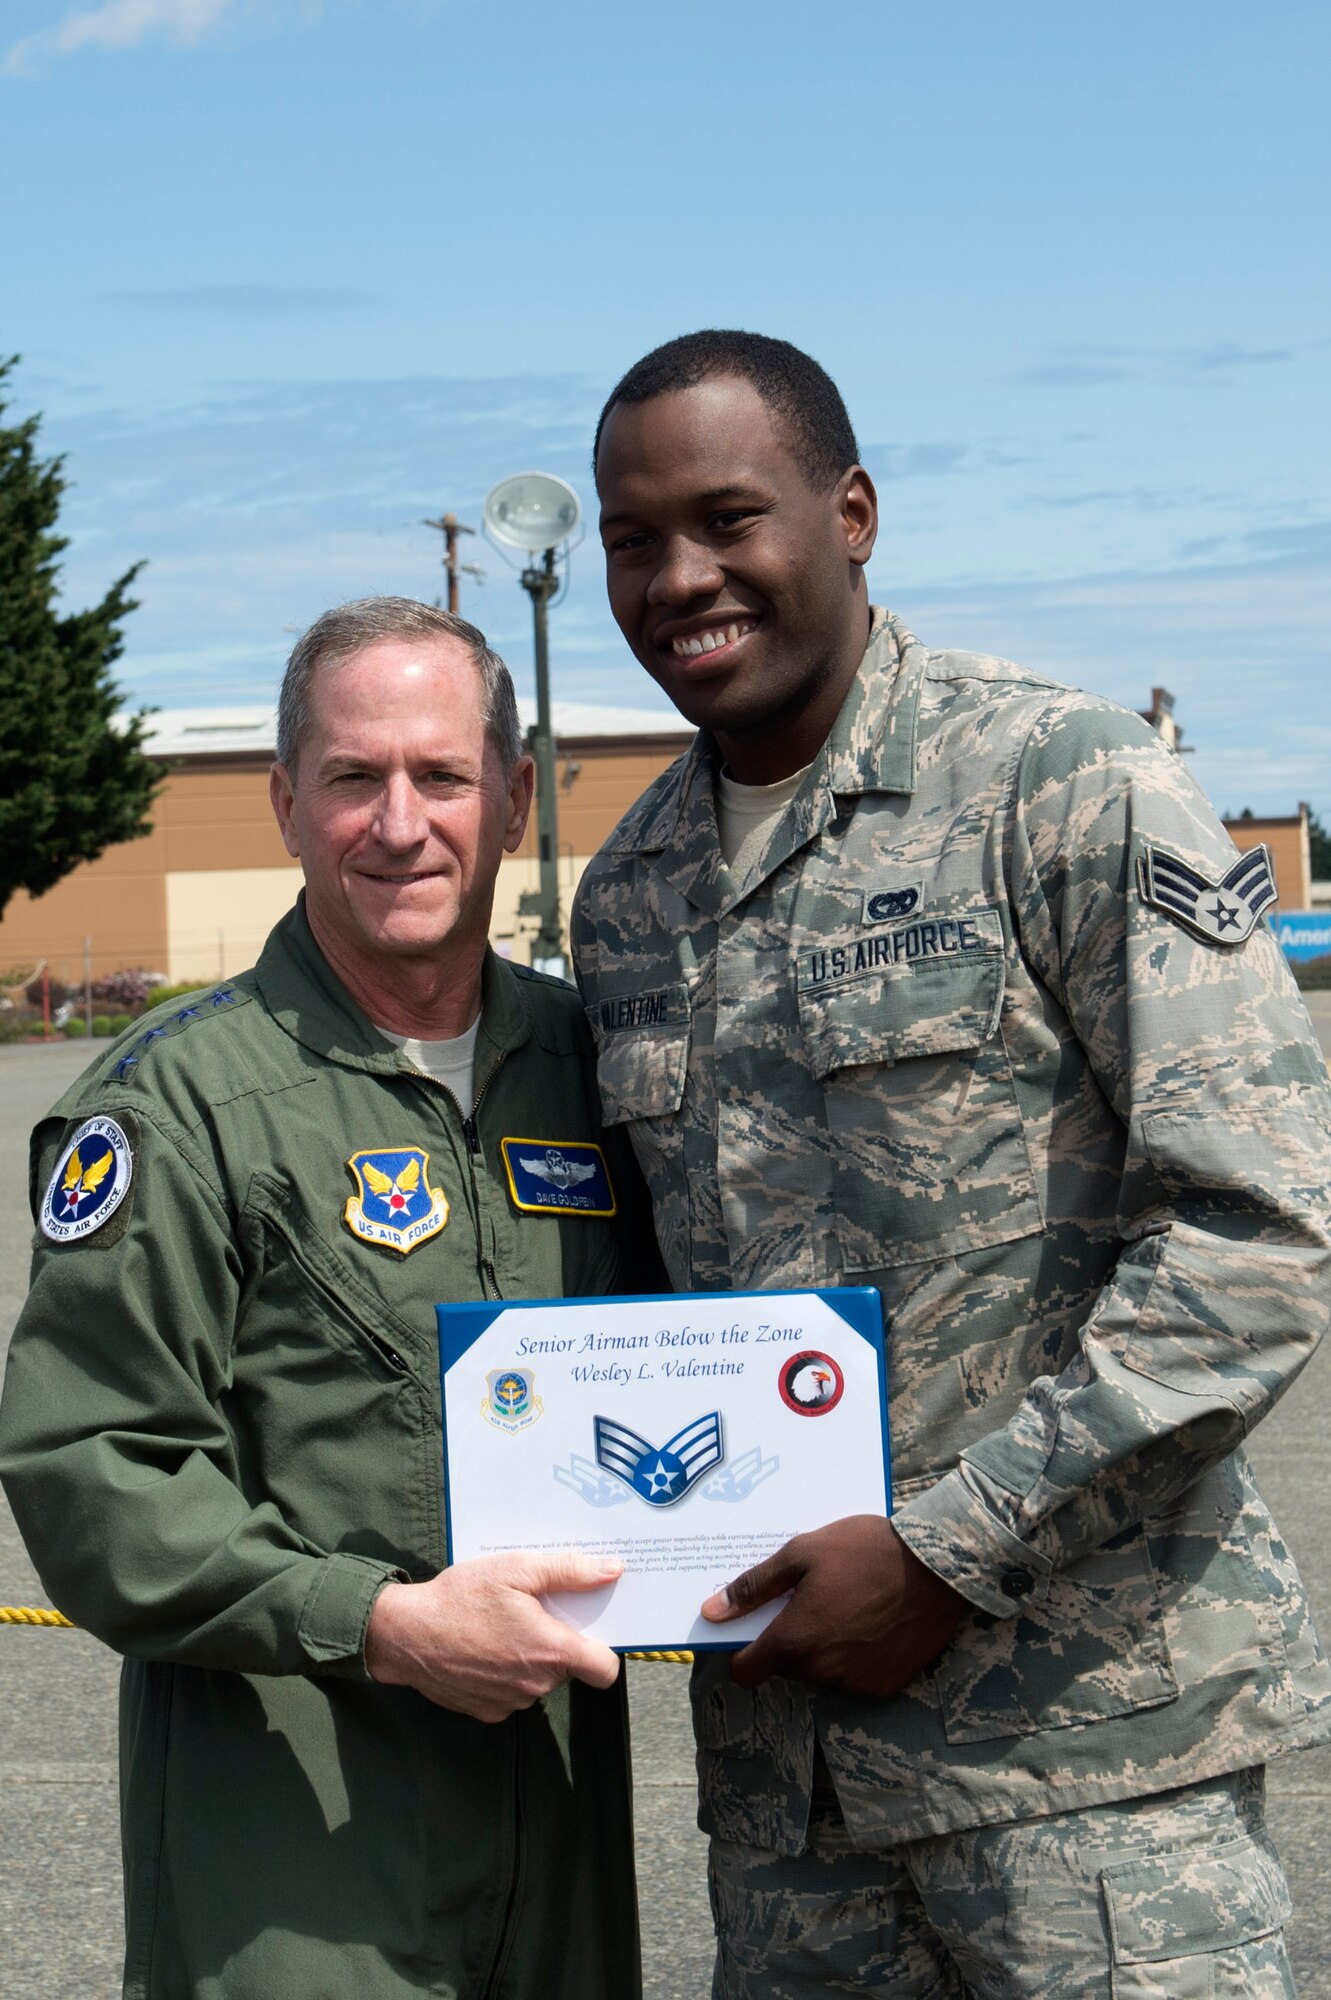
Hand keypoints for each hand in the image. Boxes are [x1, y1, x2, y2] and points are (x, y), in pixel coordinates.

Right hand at [365, 1550, 622, 1722]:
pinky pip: (512, 1694)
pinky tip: (484, 1648)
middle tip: (534, 1612)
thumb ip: (569, 1571)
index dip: (604, 1650)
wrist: (405, 1634)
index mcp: (550, 1650)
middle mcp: (535, 1685)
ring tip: (502, 1627)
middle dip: (558, 1642)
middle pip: (568, 1668)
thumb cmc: (461, 1598)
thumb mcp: (516, 1569)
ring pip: (539, 1681)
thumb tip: (612, 1570)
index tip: (590, 1629)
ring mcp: (510, 1703)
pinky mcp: (487, 1711)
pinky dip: (506, 1675)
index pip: (605, 1670)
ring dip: (530, 1658)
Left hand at [700, 1515, 966, 1696]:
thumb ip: (753, 1587)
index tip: (753, 1627)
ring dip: (823, 1648)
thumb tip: (711, 1612)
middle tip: (810, 1598)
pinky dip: (855, 1657)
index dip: (743, 1650)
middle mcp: (821, 1672)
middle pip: (786, 1667)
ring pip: (821, 1672)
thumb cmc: (865, 1550)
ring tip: (846, 1603)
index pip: (746, 1672)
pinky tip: (872, 1622)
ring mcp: (855, 1684)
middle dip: (789, 1638)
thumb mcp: (802, 1554)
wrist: (939, 1566)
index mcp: (795, 1641)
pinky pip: (855, 1678)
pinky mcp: (886, 1687)